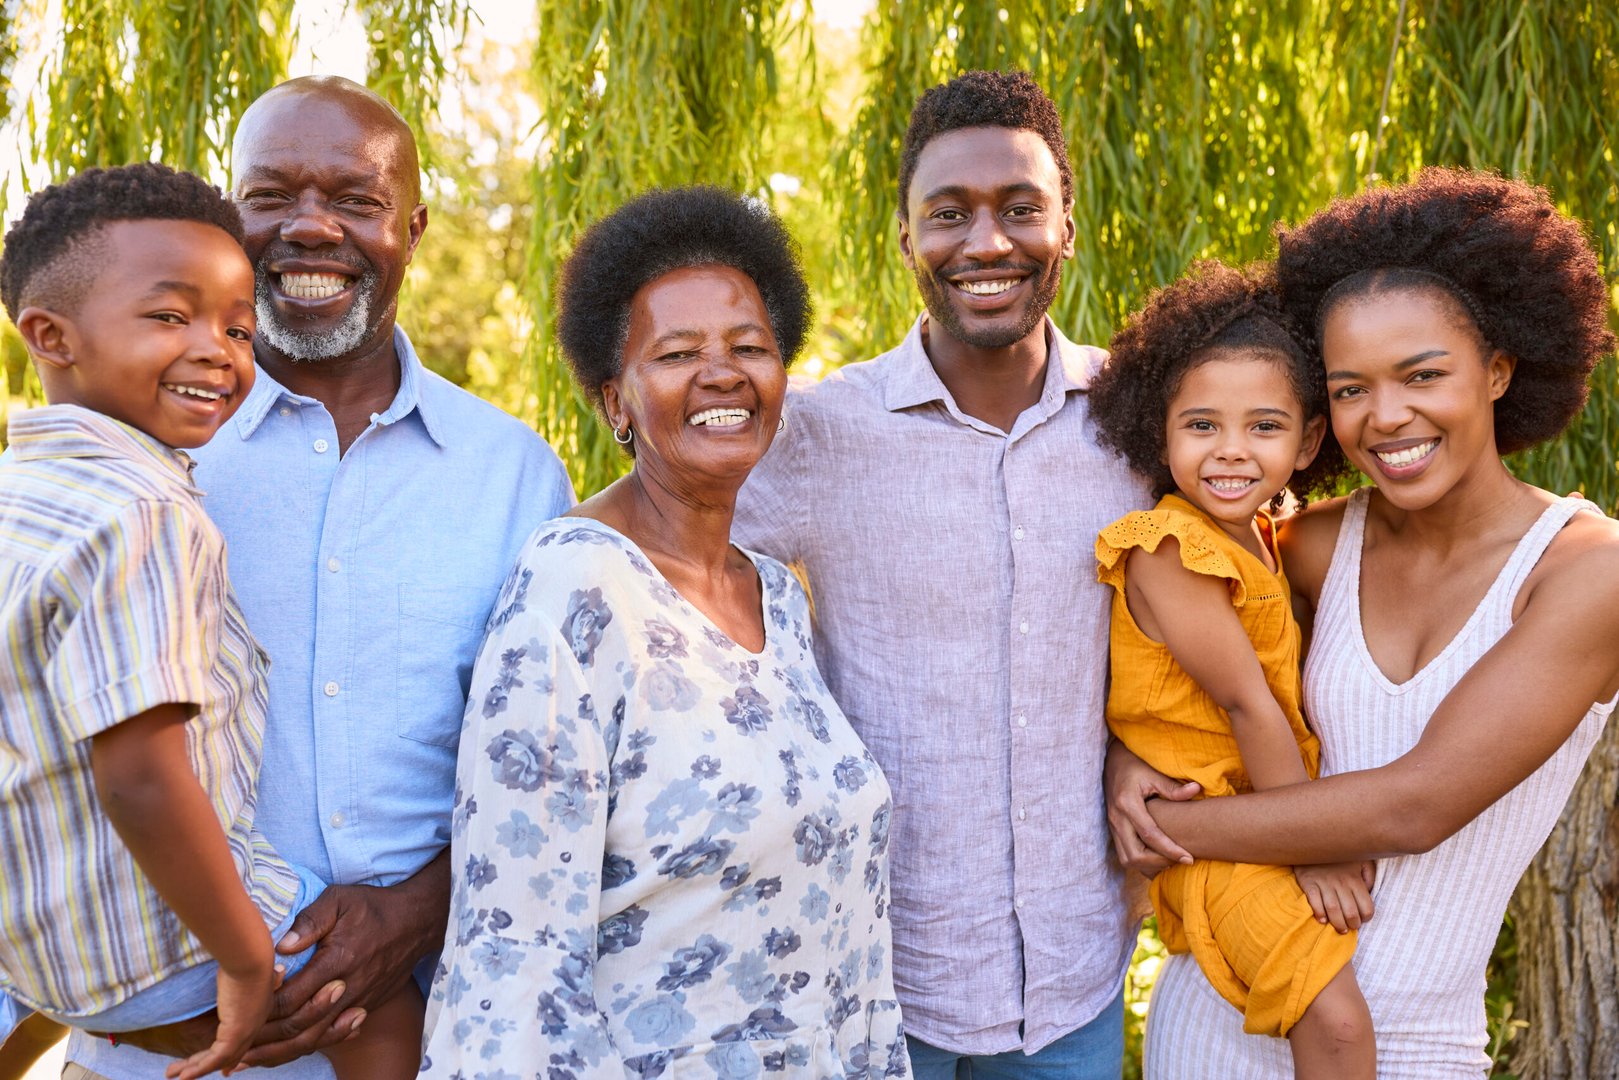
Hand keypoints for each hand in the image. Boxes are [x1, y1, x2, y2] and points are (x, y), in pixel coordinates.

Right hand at [164, 963, 275, 1079]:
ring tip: (174, 1075)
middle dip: (206, 1064)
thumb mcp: (249, 972)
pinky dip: (199, 1069)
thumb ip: (261, 979)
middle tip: (187, 1075)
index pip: (243, 1040)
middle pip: (229, 1054)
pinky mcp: (236, 1034)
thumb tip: (281, 972)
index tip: (224, 1068)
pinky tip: (183, 1077)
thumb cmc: (247, 958)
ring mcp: (246, 1031)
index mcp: (258, 1011)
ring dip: (195, 1068)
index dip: (231, 1055)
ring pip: (219, 1059)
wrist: (252, 957)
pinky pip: (215, 1058)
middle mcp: (254, 1024)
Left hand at [241, 858, 445, 1068]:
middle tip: (231, 1052)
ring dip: (281, 1052)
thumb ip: (310, 921)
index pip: (292, 998)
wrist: (417, 920)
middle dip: (264, 1042)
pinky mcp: (366, 1006)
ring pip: (316, 1038)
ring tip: (250, 1061)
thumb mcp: (339, 899)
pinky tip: (289, 1050)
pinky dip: (309, 1046)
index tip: (237, 1017)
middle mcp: (347, 989)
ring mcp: (358, 1001)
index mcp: (336, 962)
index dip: (262, 1012)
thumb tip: (281, 946)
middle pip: (300, 1028)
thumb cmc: (373, 906)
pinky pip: (334, 1035)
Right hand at [1104, 740, 1200, 874]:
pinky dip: (1141, 862)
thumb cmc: (1134, 765)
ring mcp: (1112, 826)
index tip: (1188, 859)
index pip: (1150, 835)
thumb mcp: (1153, 773)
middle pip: (1134, 855)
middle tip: (1180, 859)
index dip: (1170, 850)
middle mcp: (1116, 818)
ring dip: (1149, 865)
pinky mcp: (1113, 830)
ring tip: (1170, 859)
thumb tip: (1196, 790)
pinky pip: (1125, 855)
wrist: (1111, 762)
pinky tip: (1158, 858)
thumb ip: (1173, 787)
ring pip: (1127, 859)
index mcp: (1127, 804)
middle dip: (1159, 863)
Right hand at [1294, 860, 1376, 933]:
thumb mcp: (1361, 860)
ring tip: (1340, 929)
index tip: (1362, 919)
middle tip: (1350, 927)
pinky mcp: (1308, 882)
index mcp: (1355, 879)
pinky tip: (1322, 919)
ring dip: (1338, 924)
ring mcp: (1324, 883)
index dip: (1366, 918)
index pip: (1366, 907)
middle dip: (1352, 925)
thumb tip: (1369, 892)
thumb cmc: (1340, 855)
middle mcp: (1341, 882)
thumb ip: (1369, 875)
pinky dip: (1318, 913)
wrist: (1312, 841)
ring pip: (1333, 910)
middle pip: (1350, 912)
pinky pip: (1313, 901)